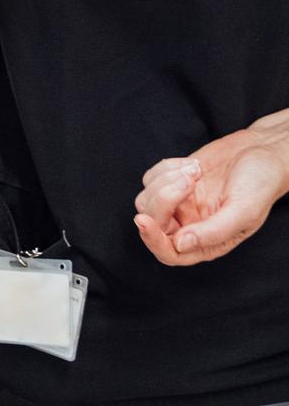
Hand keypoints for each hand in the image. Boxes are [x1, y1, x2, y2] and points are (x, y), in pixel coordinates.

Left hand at [134, 120, 288, 265]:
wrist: (260, 152)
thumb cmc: (259, 185)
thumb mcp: (243, 211)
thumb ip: (213, 232)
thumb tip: (181, 245)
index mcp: (208, 242)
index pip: (170, 253)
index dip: (153, 240)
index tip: (144, 220)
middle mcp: (189, 225)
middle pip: (154, 222)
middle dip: (164, 198)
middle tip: (190, 179)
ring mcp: (179, 203)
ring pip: (148, 199)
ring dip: (167, 180)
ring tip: (197, 170)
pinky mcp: (172, 181)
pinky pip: (152, 178)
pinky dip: (167, 167)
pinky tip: (194, 164)